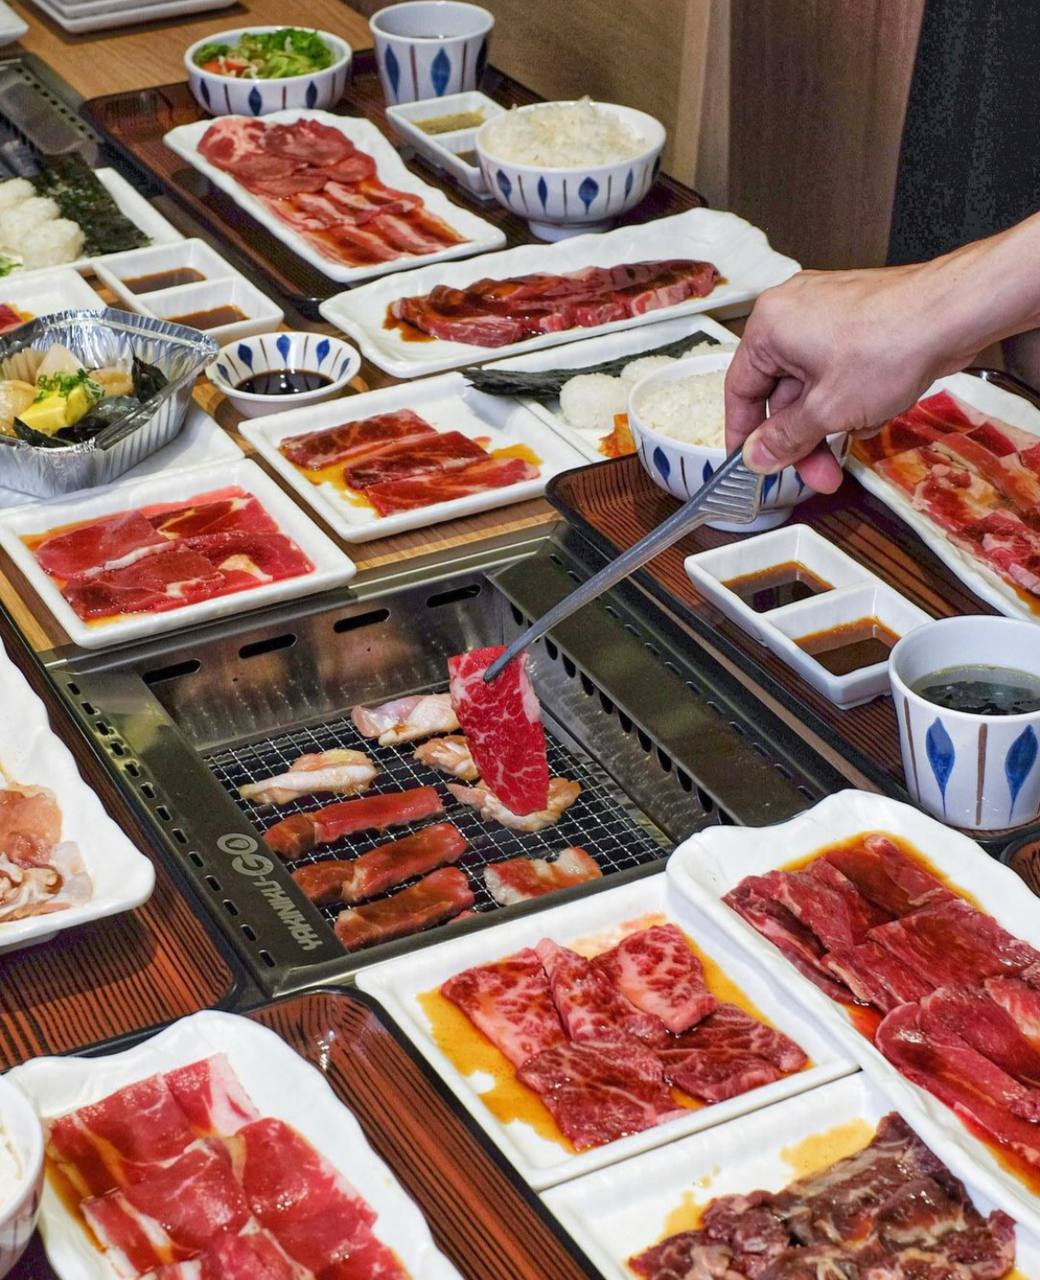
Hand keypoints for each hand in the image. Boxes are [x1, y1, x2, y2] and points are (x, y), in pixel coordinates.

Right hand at [724, 265, 973, 492]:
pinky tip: (872, 412)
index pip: (739, 391)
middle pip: (780, 392)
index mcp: (769, 326)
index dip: (744, 435)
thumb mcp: (827, 410)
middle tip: (815, 473)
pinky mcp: (856, 319)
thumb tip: (757, 457)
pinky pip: (837, 370)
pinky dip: (849, 396)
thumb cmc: (892, 342)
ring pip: (811, 384)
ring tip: (851, 444)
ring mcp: (825, 313)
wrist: (954, 312)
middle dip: (801, 438)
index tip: (751, 464)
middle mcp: (792, 312)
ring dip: (828, 421)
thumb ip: (784, 439)